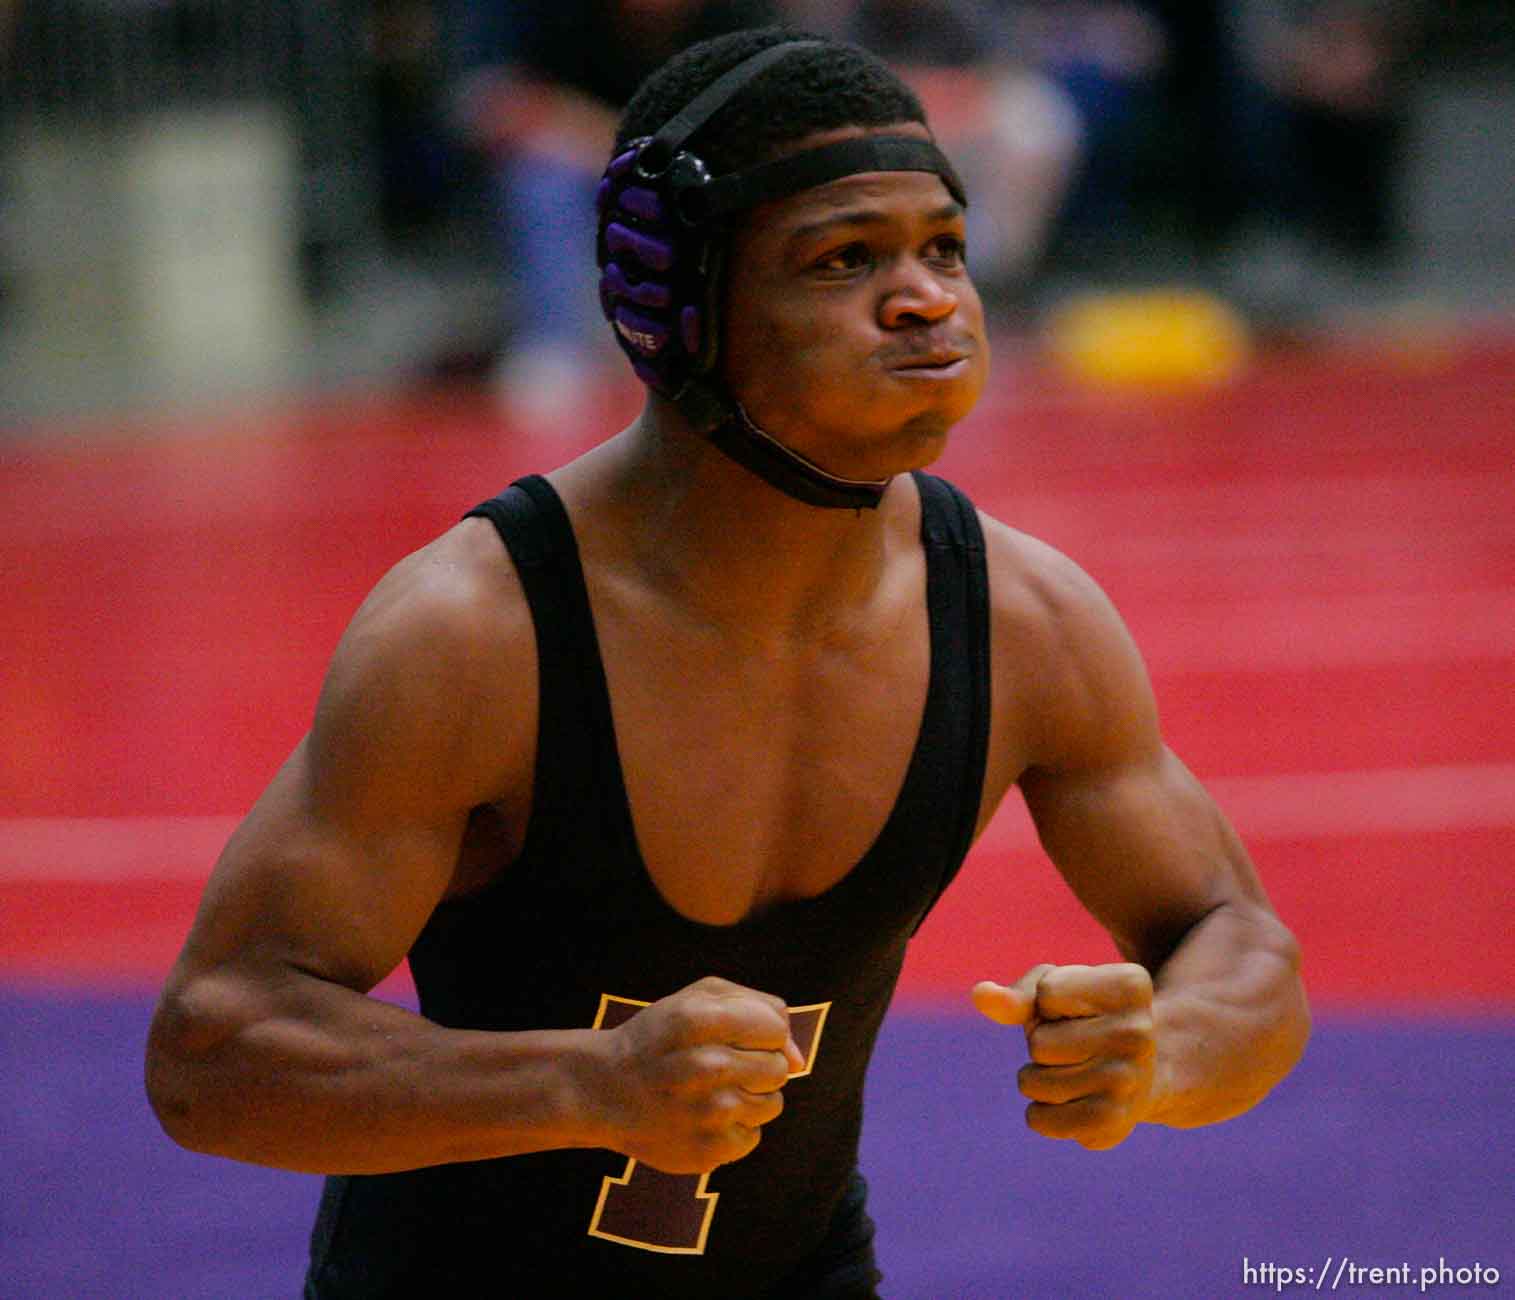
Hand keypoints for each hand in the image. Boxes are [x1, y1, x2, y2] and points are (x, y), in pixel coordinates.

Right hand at [595, 977, 805, 1174]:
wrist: (605, 1091)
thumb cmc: (662, 1038)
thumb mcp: (697, 999)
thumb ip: (759, 1007)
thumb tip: (799, 1059)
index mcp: (698, 1020)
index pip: (776, 1028)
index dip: (763, 1033)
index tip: (737, 1038)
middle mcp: (704, 1065)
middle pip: (779, 1068)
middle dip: (758, 1065)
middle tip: (720, 1067)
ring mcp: (707, 1112)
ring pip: (773, 1104)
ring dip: (750, 1098)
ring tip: (711, 1093)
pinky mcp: (708, 1151)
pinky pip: (753, 1137)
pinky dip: (734, 1129)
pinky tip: (702, 1119)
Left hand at [972, 962, 1157, 1150]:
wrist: (1144, 1071)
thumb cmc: (1090, 1018)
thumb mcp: (1061, 991)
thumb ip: (1019, 994)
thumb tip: (980, 994)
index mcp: (1129, 987)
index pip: (1048, 992)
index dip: (1050, 1003)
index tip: (1081, 1009)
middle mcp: (1137, 1034)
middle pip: (1038, 1043)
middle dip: (1041, 1042)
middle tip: (1076, 1045)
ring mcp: (1128, 1082)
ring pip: (1032, 1084)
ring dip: (1037, 1078)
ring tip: (1073, 1072)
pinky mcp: (1113, 1123)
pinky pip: (1040, 1121)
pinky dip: (1040, 1114)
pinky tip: (1071, 1101)